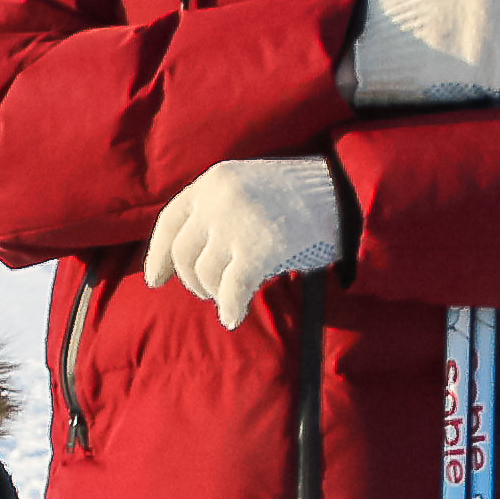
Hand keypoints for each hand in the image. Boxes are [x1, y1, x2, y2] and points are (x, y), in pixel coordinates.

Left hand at [140, 155, 342, 331]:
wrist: (343, 193)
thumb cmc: (299, 197)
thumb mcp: (248, 188)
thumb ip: (217, 211)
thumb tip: (189, 259)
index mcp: (213, 180)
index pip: (169, 222)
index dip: (159, 255)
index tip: (156, 280)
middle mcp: (218, 198)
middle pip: (184, 253)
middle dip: (192, 280)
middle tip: (210, 292)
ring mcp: (237, 223)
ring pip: (204, 274)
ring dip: (213, 293)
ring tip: (230, 296)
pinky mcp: (260, 249)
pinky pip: (232, 290)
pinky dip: (230, 308)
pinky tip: (234, 317)